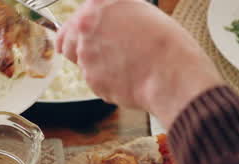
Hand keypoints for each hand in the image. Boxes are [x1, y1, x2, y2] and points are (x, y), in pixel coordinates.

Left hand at [57, 0, 222, 126]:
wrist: (172, 74)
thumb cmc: (167, 45)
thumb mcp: (142, 12)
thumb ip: (116, 15)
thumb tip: (108, 23)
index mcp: (100, 3)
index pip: (75, 18)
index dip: (80, 31)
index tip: (82, 38)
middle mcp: (87, 25)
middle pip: (66, 41)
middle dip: (78, 49)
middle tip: (100, 56)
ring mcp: (86, 52)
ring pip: (80, 63)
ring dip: (95, 66)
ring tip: (123, 66)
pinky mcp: (91, 78)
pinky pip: (94, 81)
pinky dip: (106, 82)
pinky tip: (127, 77)